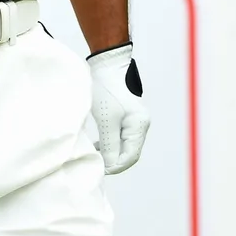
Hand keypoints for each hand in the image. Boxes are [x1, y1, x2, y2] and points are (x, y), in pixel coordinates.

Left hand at [87, 42, 149, 173]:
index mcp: (139, 126)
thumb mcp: (106, 119)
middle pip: (128, 151)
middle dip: (114, 161)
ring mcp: (133, 120)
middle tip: (96, 166)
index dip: (116, 166)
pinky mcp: (125, 115)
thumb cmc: (106, 90)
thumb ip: (110, 144)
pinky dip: (109, 143)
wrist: (106, 65)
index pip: (130, 156)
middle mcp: (140, 124)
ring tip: (95, 157)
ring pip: (123, 144)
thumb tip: (110, 165)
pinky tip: (97, 145)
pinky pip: (119, 135)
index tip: (100, 170)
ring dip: (110, 152)